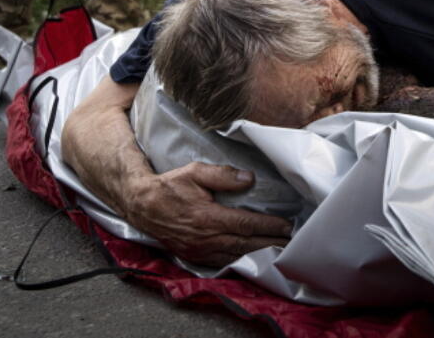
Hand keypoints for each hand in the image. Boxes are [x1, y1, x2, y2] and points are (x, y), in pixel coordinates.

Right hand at [125, 162, 292, 266]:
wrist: (142, 206)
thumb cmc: (170, 187)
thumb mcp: (195, 172)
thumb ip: (223, 176)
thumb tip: (249, 179)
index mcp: (209, 217)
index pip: (246, 224)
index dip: (269, 226)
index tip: (286, 226)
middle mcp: (206, 238)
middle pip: (246, 244)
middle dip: (270, 244)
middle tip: (291, 243)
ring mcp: (199, 250)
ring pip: (236, 256)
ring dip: (258, 255)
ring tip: (278, 251)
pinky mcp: (194, 256)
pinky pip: (222, 262)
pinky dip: (240, 261)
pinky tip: (252, 258)